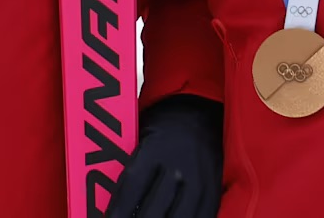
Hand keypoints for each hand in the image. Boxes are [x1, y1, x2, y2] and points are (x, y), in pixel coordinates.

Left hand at [108, 95, 222, 217]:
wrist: (200, 115)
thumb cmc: (162, 129)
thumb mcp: (141, 137)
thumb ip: (129, 168)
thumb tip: (110, 201)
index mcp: (155, 149)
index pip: (131, 189)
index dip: (118, 212)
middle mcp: (178, 166)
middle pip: (152, 211)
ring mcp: (199, 181)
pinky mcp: (213, 192)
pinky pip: (201, 217)